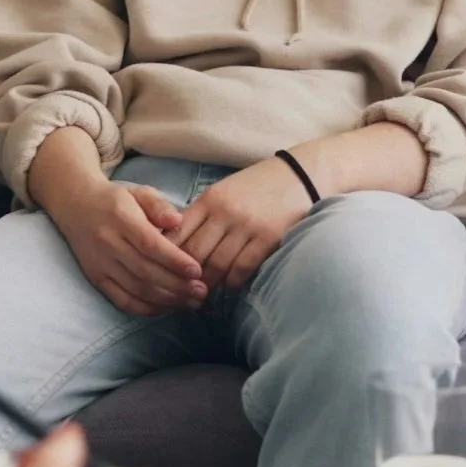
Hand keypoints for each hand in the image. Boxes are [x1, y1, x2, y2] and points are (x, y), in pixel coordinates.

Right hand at [53, 179, 207, 317]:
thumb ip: (159, 205)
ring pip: (135, 288)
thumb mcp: (138, 192)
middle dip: (176, 285)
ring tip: (190, 301)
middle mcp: (107, 242)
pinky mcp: (95, 278)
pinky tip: (166, 307)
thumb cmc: (115, 199)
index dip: (174, 260)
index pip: (149, 244)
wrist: (76, 205)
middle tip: (202, 291)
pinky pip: (122, 300)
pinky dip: (146, 308)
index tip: (197, 270)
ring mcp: (100, 263)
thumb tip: (178, 221)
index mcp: (120, 218)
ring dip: (166, 299)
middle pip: (145, 271)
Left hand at [168, 158, 312, 292]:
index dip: (168, 256)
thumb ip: (202, 214)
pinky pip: (242, 268)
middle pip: (194, 253)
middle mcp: (225, 212)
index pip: (178, 232)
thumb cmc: (257, 186)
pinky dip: (232, 281)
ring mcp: (246, 225)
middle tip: (182, 289)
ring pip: (216, 264)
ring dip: (209, 282)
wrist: (300, 175)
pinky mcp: (267, 238)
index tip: (165, 270)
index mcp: (210, 199)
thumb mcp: (224, 192)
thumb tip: (175, 242)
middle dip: (186, 275)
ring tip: (204, 291)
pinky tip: (230, 284)